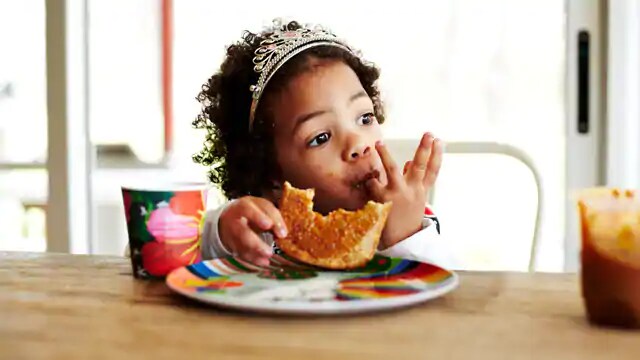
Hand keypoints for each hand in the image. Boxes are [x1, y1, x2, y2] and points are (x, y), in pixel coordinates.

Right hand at [218, 196, 287, 265]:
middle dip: (256, 244)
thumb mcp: (263, 206)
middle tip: (269, 252)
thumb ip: (274, 217)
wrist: (231, 217)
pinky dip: (254, 259)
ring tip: (268, 258)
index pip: (247, 210)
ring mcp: (231, 235)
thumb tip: (283, 234)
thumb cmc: (252, 210)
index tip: (269, 225)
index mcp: (242, 207)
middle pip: (242, 233)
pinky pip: (242, 255)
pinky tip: (264, 261)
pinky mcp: (232, 246)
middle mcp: (233, 221)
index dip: (257, 217)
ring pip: (241, 247)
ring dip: (256, 254)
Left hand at [366, 132, 442, 248]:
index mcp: (421, 192)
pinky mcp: (383, 198)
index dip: (437, 155)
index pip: (433, 171)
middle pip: (421, 166)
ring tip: (380, 142)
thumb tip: (410, 163)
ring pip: (392, 169)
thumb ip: (413, 182)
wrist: (400, 243)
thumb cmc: (405, 220)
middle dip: (425, 149)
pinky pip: (374, 182)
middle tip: (428, 134)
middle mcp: (412, 191)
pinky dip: (370, 180)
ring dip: (385, 154)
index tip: (440, 140)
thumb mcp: (414, 201)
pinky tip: (369, 179)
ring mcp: (398, 194)